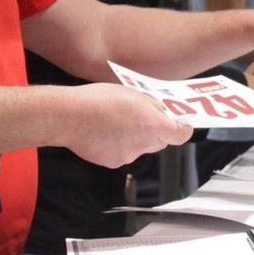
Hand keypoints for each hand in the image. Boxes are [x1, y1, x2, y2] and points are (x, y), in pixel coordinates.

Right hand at [66, 83, 194, 166]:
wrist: (70, 116)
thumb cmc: (99, 100)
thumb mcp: (133, 93)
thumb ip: (152, 105)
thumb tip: (162, 111)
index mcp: (153, 125)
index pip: (181, 134)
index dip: (183, 128)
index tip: (182, 124)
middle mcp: (144, 144)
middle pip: (160, 141)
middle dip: (157, 131)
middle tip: (146, 118)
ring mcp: (129, 155)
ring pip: (140, 147)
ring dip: (135, 138)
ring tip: (117, 123)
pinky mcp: (113, 162)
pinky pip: (123, 153)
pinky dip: (118, 145)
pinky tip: (105, 133)